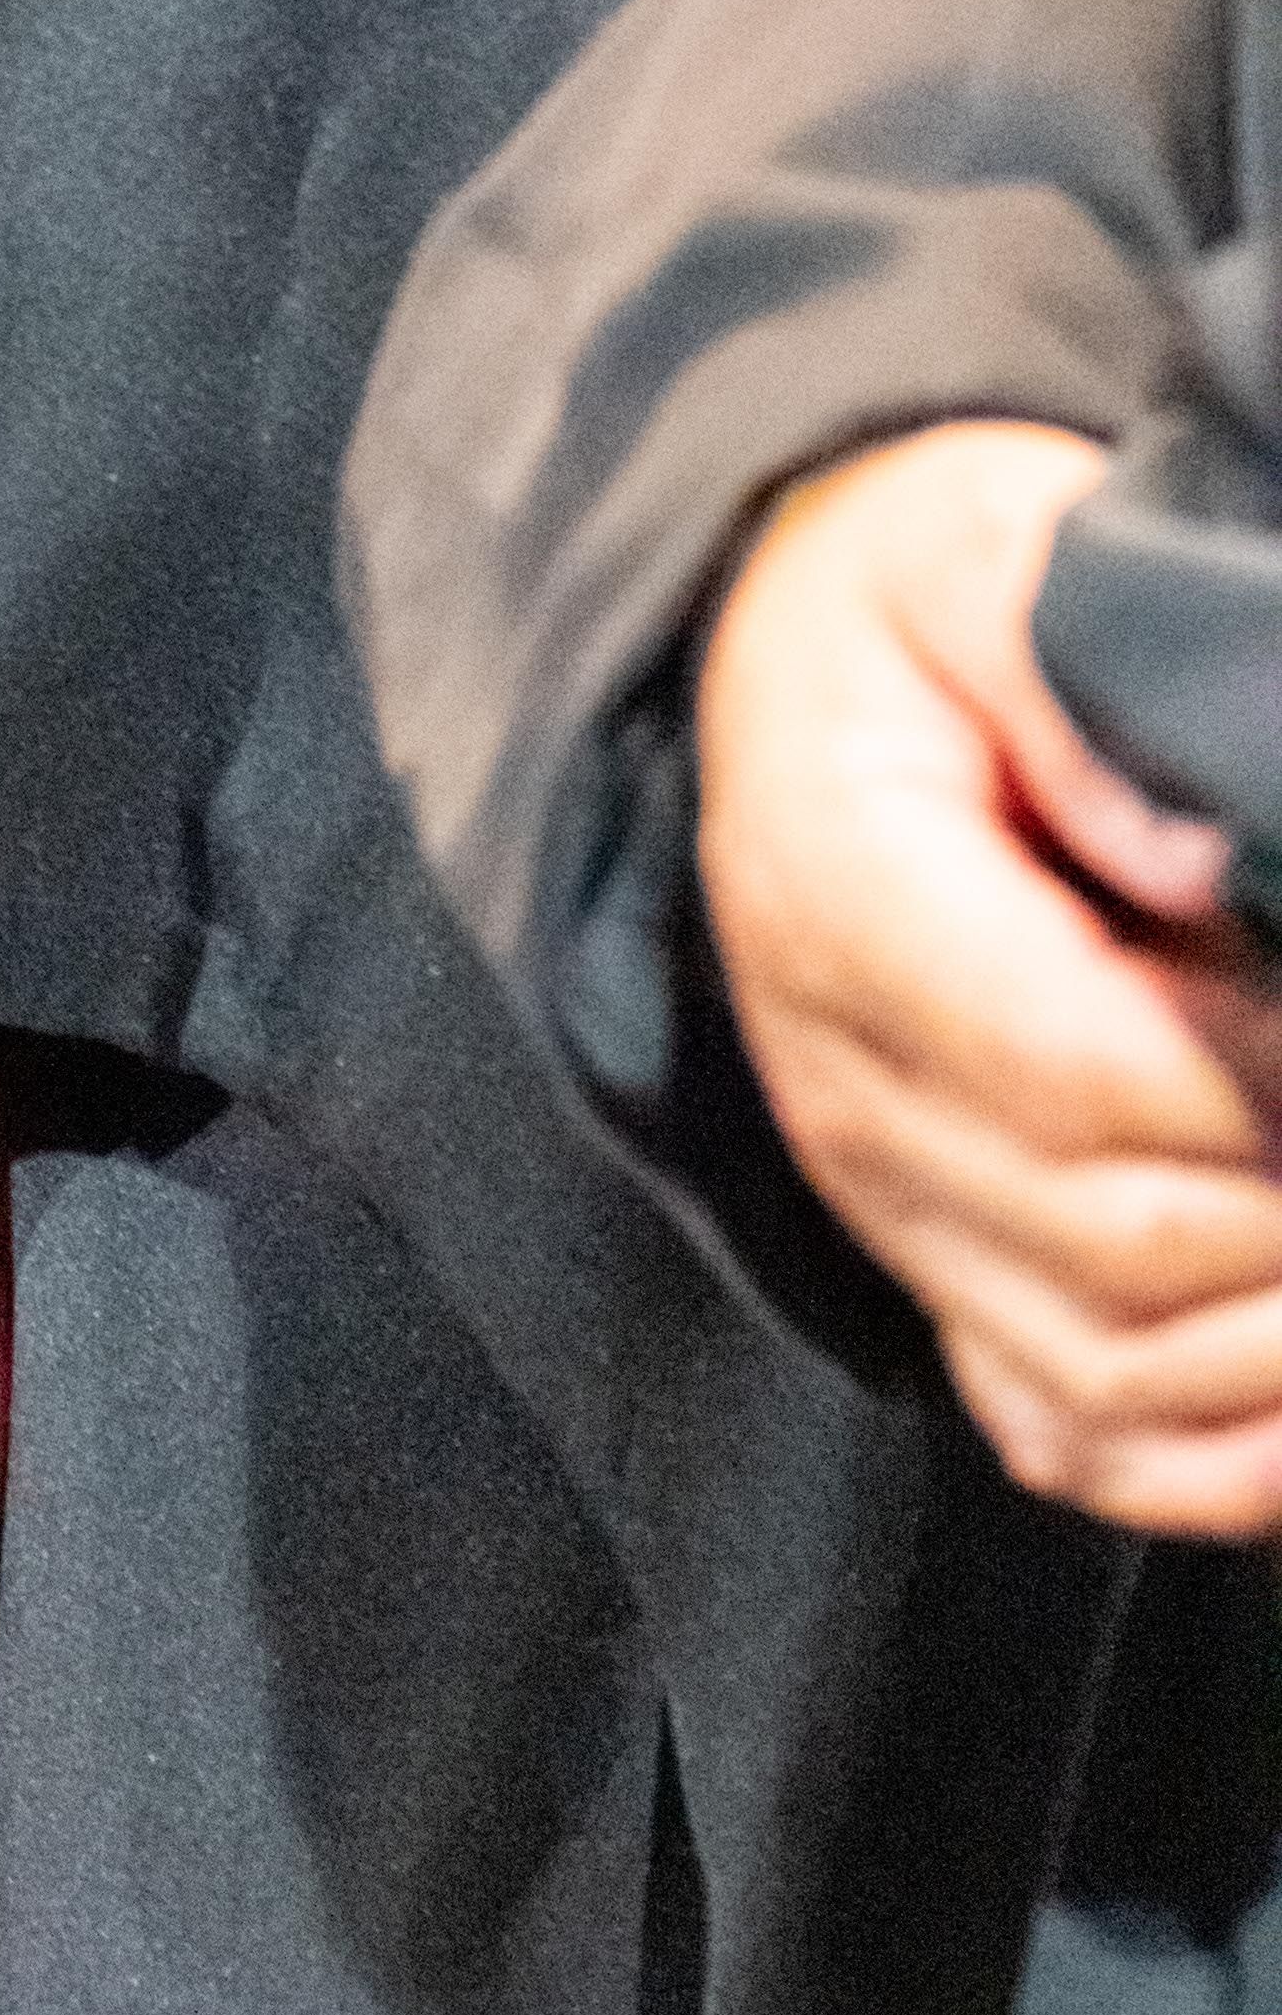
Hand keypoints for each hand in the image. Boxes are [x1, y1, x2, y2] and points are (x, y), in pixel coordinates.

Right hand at [699, 414, 1281, 1528]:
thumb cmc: (914, 613)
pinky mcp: (932, 1257)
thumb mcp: (980, 555)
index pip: (1087, 1078)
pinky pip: (1066, 1435)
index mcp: (840, 899)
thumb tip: (1195, 863)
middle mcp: (841, 1078)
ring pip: (1110, 1373)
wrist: (782, 666)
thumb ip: (1068, 679)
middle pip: (1121, 1246)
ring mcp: (882, 1191)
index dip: (1261, 1085)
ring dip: (1280, 1345)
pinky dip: (1213, 1460)